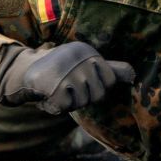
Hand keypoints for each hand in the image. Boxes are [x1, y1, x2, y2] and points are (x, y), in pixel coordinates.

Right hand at [0, 42, 134, 113]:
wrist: (27, 71)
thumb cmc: (61, 69)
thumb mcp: (86, 64)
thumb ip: (110, 70)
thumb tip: (134, 75)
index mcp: (89, 52)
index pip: (109, 82)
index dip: (95, 86)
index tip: (80, 79)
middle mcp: (80, 59)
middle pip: (98, 95)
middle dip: (83, 96)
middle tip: (68, 85)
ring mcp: (68, 73)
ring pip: (83, 102)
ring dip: (70, 101)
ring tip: (58, 88)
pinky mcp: (54, 87)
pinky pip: (66, 107)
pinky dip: (57, 105)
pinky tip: (48, 94)